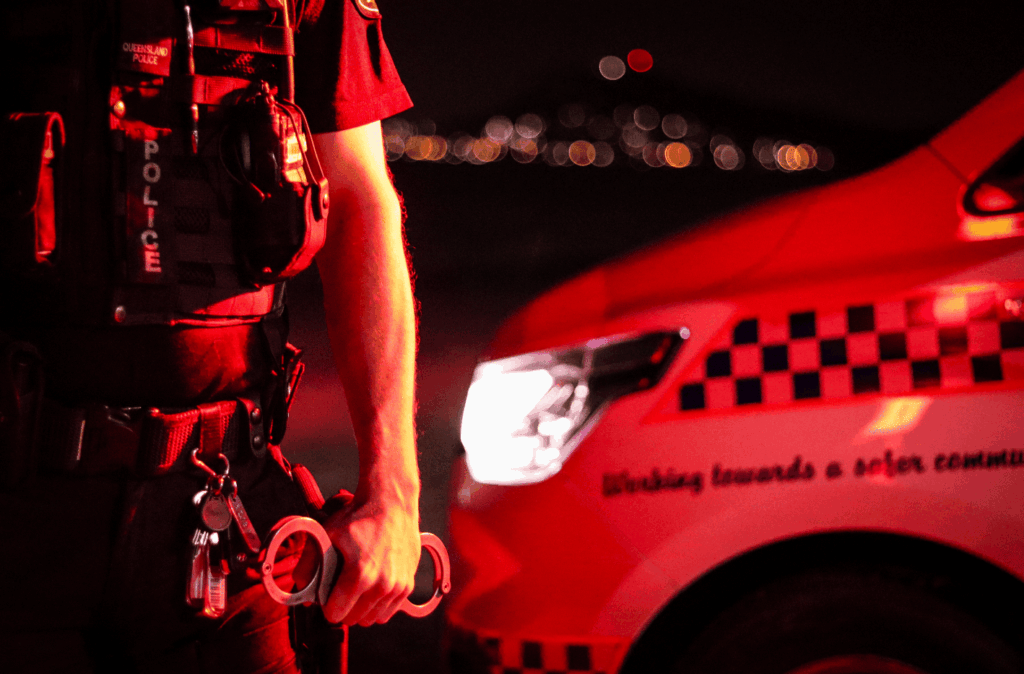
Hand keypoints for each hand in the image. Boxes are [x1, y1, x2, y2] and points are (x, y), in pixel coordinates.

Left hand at [321, 493, 420, 625]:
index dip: (327, 604)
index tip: (328, 592)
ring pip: (371, 619)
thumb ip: (309, 564)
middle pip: (353, 619)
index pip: (335, 614)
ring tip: (358, 586)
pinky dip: (378, 605)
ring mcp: (398, 586)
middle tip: (341, 588)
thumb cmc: (358, 517)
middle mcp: (383, 585)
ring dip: (361, 608)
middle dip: (344, 608)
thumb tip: (301, 589)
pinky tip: (373, 586)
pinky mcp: (408, 585)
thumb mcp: (327, 534)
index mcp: (360, 575)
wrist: (392, 502)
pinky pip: (388, 612)